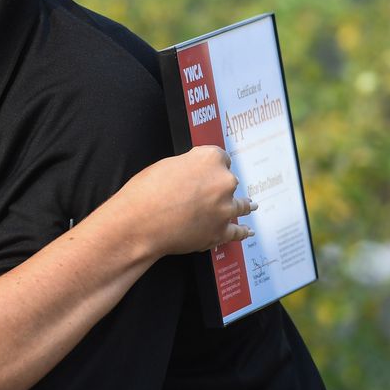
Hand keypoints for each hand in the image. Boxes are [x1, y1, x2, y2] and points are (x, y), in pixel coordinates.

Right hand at [116, 145, 253, 257]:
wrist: (139, 224)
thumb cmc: (145, 193)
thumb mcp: (166, 166)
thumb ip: (188, 167)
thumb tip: (195, 175)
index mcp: (210, 159)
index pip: (221, 157)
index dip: (212, 165)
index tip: (209, 171)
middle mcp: (223, 181)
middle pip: (229, 181)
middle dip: (219, 186)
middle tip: (204, 193)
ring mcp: (225, 208)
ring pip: (240, 204)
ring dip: (243, 205)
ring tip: (250, 206)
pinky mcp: (221, 232)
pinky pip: (237, 231)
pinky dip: (242, 231)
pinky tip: (246, 230)